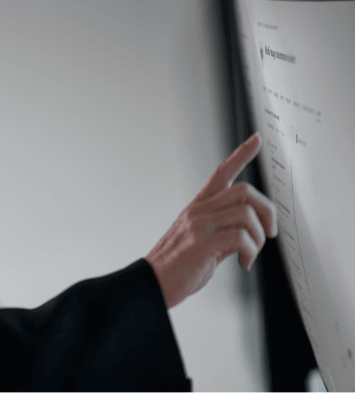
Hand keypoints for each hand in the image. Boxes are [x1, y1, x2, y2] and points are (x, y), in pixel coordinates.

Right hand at [145, 133, 276, 307]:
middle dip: (267, 211)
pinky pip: (241, 237)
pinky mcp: (202, 242)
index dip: (240, 155)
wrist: (153, 283)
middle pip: (244, 191)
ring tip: (251, 253)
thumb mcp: (203, 242)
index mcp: (198, 208)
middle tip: (269, 232)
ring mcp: (199, 225)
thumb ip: (224, 232)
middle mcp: (199, 211)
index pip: (221, 173)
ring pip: (246, 214)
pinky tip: (243, 263)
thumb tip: (249, 233)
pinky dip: (250, 252)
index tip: (256, 140)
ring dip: (258, 237)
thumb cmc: (177, 266)